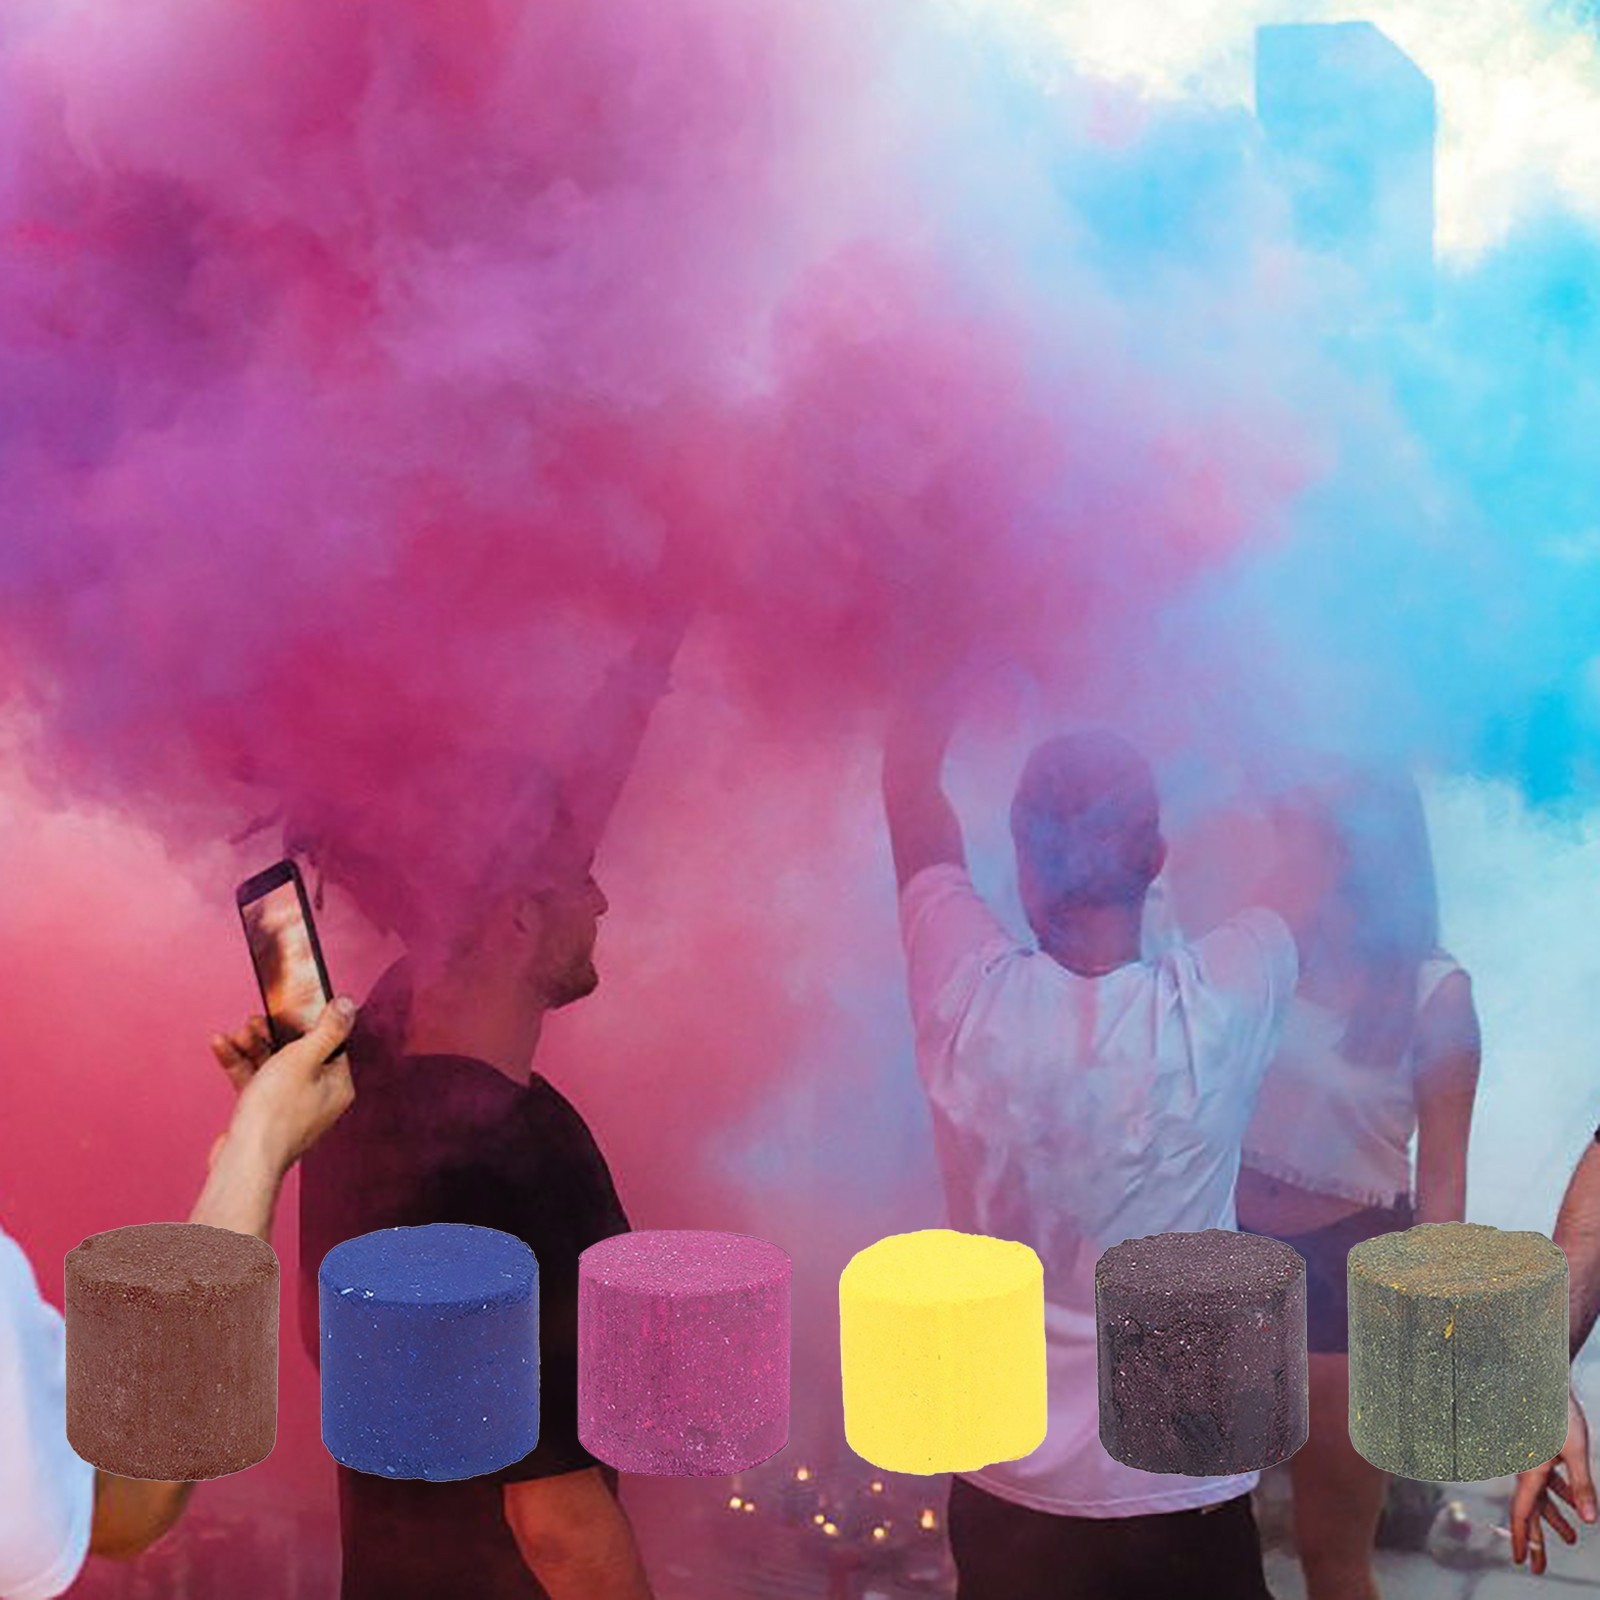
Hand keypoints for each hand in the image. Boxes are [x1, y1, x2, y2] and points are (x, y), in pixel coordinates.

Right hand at [208, 1000, 356, 1178]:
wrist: (244, 1159)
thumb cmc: (276, 1113)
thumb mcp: (304, 1058)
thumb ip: (327, 1030)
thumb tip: (347, 1005)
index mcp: (337, 1086)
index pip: (331, 1044)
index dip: (309, 1023)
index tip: (291, 1008)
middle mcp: (318, 1097)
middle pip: (297, 1052)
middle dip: (272, 1033)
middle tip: (255, 1021)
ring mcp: (290, 1107)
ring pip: (272, 1065)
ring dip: (252, 1045)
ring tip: (236, 1034)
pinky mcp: (264, 1114)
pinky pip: (254, 1081)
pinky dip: (239, 1063)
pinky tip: (221, 1046)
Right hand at [1512, 1388, 1597, 1573]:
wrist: (1544, 1381)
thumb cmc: (1558, 1413)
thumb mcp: (1577, 1452)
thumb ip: (1582, 1487)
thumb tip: (1589, 1521)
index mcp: (1530, 1471)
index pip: (1523, 1513)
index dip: (1523, 1539)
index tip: (1521, 1561)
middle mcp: (1526, 1469)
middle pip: (1529, 1511)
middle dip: (1537, 1541)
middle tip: (1538, 1568)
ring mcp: (1532, 1461)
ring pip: (1540, 1498)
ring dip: (1554, 1519)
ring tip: (1569, 1539)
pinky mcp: (1540, 1454)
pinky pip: (1548, 1482)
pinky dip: (1560, 1496)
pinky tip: (1574, 1505)